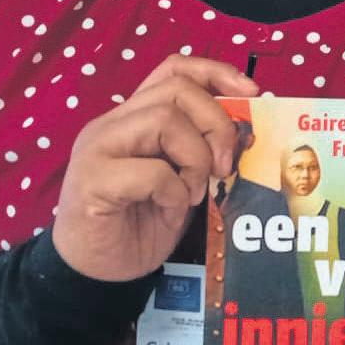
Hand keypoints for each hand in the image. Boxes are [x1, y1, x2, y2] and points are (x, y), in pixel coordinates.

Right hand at [53, 55, 257, 280]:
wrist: (97, 275)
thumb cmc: (141, 225)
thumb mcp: (183, 179)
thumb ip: (200, 150)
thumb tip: (245, 133)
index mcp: (134, 118)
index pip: (174, 69)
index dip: (217, 72)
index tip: (252, 92)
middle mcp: (111, 124)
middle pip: (176, 90)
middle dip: (216, 123)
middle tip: (223, 166)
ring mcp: (97, 149)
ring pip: (163, 119)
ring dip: (194, 158)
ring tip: (192, 192)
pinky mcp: (92, 181)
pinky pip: (151, 170)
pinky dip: (174, 190)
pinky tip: (170, 208)